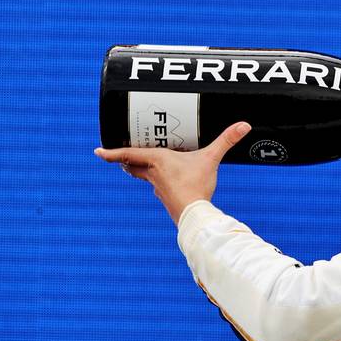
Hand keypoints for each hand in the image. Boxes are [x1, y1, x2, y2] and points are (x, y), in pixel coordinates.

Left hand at [94, 121, 251, 221]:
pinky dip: (159, 182)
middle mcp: (152, 174)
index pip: (128, 154)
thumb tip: (244, 125)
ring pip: (144, 176)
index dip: (111, 152)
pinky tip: (169, 182)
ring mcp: (157, 188)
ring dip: (141, 170)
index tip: (97, 151)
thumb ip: (226, 141)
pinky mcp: (165, 198)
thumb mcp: (211, 160)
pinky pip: (158, 187)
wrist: (194, 215)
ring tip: (143, 164)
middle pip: (132, 165)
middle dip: (125, 159)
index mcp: (157, 160)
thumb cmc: (196, 187)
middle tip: (119, 154)